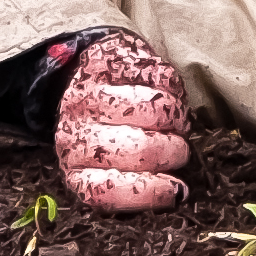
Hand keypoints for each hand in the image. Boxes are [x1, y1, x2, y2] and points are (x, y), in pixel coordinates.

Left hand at [54, 31, 189, 211]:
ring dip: (175, 118)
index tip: (176, 191)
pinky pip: (156, 75)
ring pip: (151, 108)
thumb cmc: (111, 132)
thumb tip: (179, 195)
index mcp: (75, 167)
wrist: (92, 78)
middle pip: (137, 149)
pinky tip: (170, 96)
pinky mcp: (106, 59)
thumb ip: (136, 182)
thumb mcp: (111, 167)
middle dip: (171, 152)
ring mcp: (88, 92)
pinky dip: (173, 88)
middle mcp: (75, 130)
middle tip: (180, 152)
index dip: (148, 193)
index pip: (105, 189)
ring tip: (177, 123)